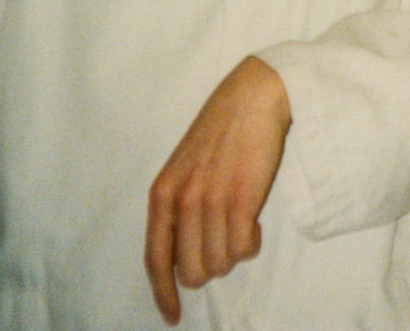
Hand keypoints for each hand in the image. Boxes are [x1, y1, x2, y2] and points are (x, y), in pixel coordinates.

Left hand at [143, 56, 292, 324]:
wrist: (252, 99)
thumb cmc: (220, 133)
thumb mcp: (183, 169)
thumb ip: (178, 208)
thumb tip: (184, 256)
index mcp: (162, 195)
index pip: (156, 259)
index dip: (163, 293)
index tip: (172, 316)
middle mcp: (182, 202)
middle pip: (193, 272)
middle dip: (211, 265)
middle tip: (224, 237)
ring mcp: (211, 202)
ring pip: (221, 263)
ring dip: (234, 250)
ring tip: (240, 219)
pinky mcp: (241, 200)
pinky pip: (245, 248)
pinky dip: (251, 241)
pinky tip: (253, 216)